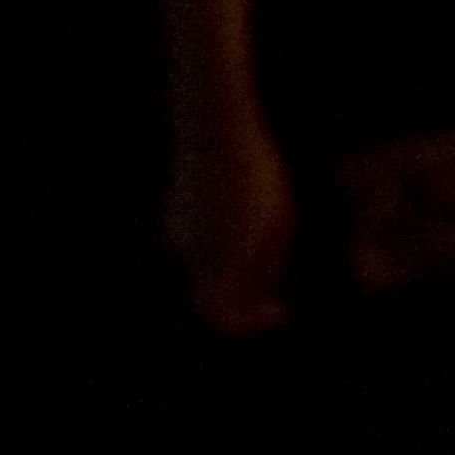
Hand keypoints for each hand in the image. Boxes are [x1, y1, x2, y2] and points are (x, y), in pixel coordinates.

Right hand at [170, 112, 293, 335]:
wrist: (213, 132)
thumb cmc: (257, 173)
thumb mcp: (279, 220)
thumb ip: (267, 264)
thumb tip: (258, 295)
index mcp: (225, 258)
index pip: (226, 317)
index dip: (251, 323)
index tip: (280, 310)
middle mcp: (194, 254)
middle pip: (221, 294)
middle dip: (248, 296)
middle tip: (278, 292)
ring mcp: (178, 237)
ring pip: (214, 266)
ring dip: (239, 261)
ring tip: (266, 215)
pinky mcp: (173, 220)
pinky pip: (204, 243)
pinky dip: (224, 241)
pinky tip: (240, 202)